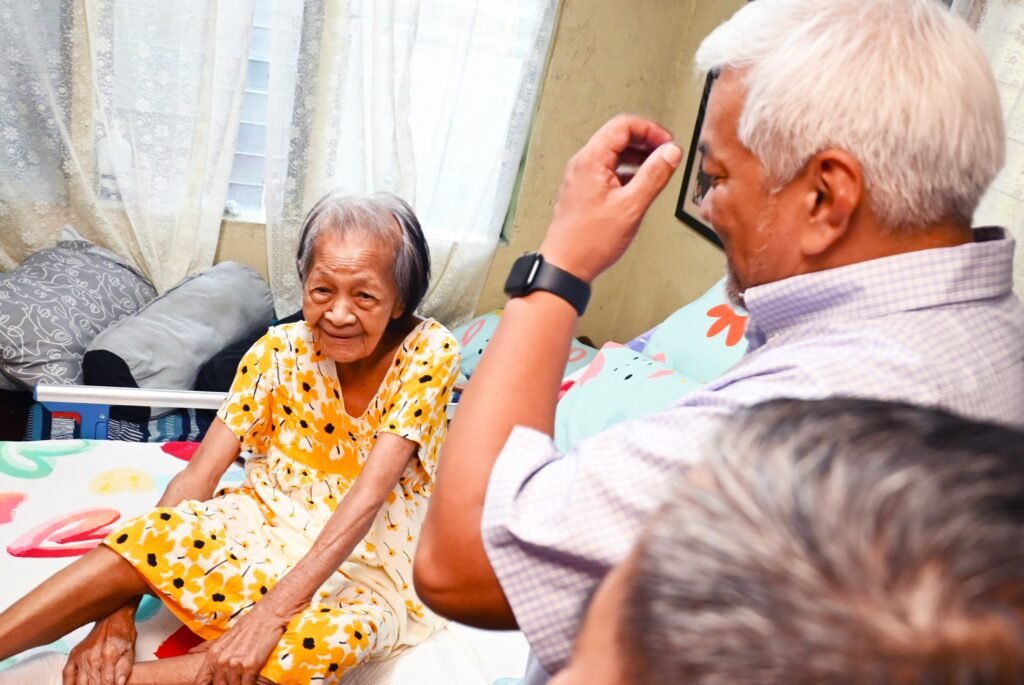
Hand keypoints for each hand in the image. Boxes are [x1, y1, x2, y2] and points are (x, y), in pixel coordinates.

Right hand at [62, 608, 136, 684]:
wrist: (113, 616)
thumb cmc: (123, 632)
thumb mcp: (130, 650)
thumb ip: (125, 668)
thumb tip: (120, 683)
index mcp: (108, 656)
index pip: (106, 683)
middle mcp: (92, 657)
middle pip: (92, 684)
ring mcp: (81, 656)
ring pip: (80, 682)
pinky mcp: (74, 654)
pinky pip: (67, 674)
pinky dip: (68, 684)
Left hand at [193, 600, 289, 684]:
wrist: (267, 616)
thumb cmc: (247, 626)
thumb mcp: (223, 636)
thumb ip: (206, 646)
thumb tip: (191, 652)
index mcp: (213, 655)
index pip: (201, 681)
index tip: (215, 684)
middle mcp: (222, 661)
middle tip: (235, 679)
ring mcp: (235, 664)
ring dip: (239, 684)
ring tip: (244, 678)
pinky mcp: (250, 666)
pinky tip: (253, 680)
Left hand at [540, 114, 681, 283]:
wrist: (566, 266)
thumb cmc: (589, 241)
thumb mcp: (631, 206)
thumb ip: (654, 176)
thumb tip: (671, 153)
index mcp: (591, 160)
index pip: (623, 125)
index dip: (651, 130)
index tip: (668, 143)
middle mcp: (583, 164)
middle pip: (618, 137)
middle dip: (646, 142)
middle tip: (666, 153)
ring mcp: (581, 177)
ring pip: (614, 154)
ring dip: (638, 157)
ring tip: (657, 169)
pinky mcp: (584, 191)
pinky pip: (608, 171)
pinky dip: (627, 172)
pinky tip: (640, 186)